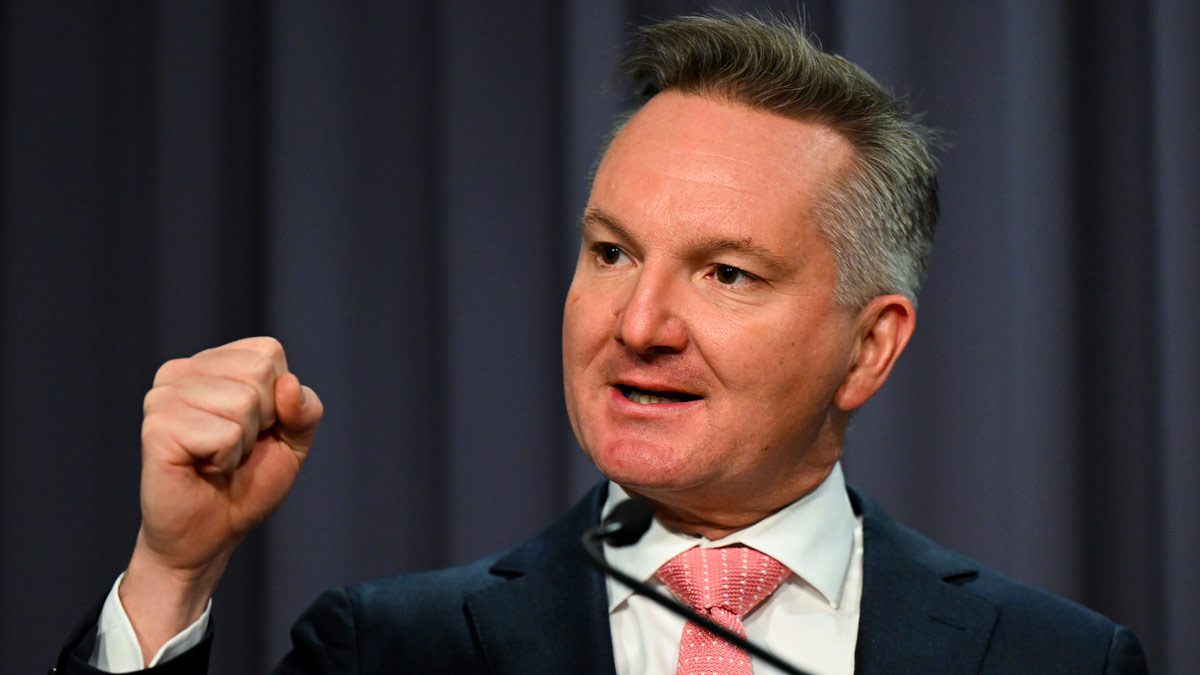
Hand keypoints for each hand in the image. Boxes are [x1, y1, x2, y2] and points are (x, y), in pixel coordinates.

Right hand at [121, 337, 322, 659]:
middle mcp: (180, 371)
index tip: (256, 429)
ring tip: (216, 459)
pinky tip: (202, 468)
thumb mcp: (293, 441)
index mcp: (210, 363)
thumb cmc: (247, 483)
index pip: (268, 352)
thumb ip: (305, 409)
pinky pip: (224, 434)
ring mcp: (163, 397)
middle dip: (263, 421)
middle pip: (258, 373)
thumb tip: (288, 384)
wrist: (210, 536)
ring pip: (243, 403)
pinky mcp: (157, 428)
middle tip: (234, 448)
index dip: (278, 400)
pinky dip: (225, 459)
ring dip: (242, 444)